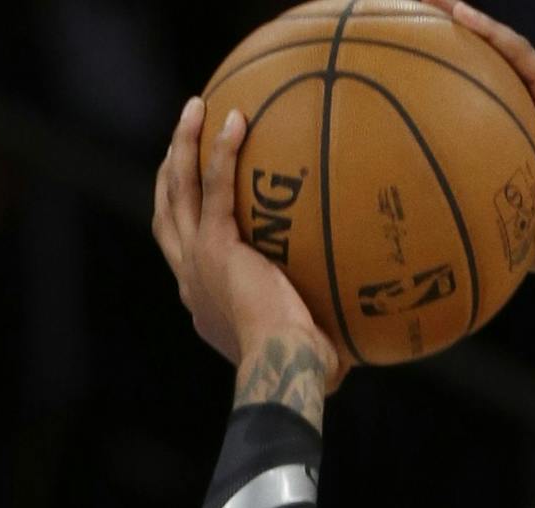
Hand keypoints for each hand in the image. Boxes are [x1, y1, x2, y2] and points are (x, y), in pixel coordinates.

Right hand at [151, 97, 343, 386]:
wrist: (286, 369)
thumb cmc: (308, 371)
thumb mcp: (311, 345)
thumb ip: (324, 324)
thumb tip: (367, 323)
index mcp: (205, 301)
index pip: (184, 253)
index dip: (184, 222)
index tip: (196, 200)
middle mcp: (191, 278)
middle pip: (167, 213)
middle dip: (169, 174)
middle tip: (182, 140)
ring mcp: (198, 260)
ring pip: (178, 189)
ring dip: (182, 145)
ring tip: (195, 108)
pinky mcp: (217, 247)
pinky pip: (216, 187)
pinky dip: (221, 151)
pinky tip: (235, 118)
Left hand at [423, 0, 534, 271]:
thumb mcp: (527, 237)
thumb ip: (497, 235)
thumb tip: (461, 255)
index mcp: (528, 140)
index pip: (482, 103)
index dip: (448, 85)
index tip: (407, 76)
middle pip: (484, 66)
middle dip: (447, 42)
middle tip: (405, 22)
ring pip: (498, 48)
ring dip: (462, 21)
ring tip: (423, 0)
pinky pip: (519, 53)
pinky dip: (489, 31)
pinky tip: (457, 12)